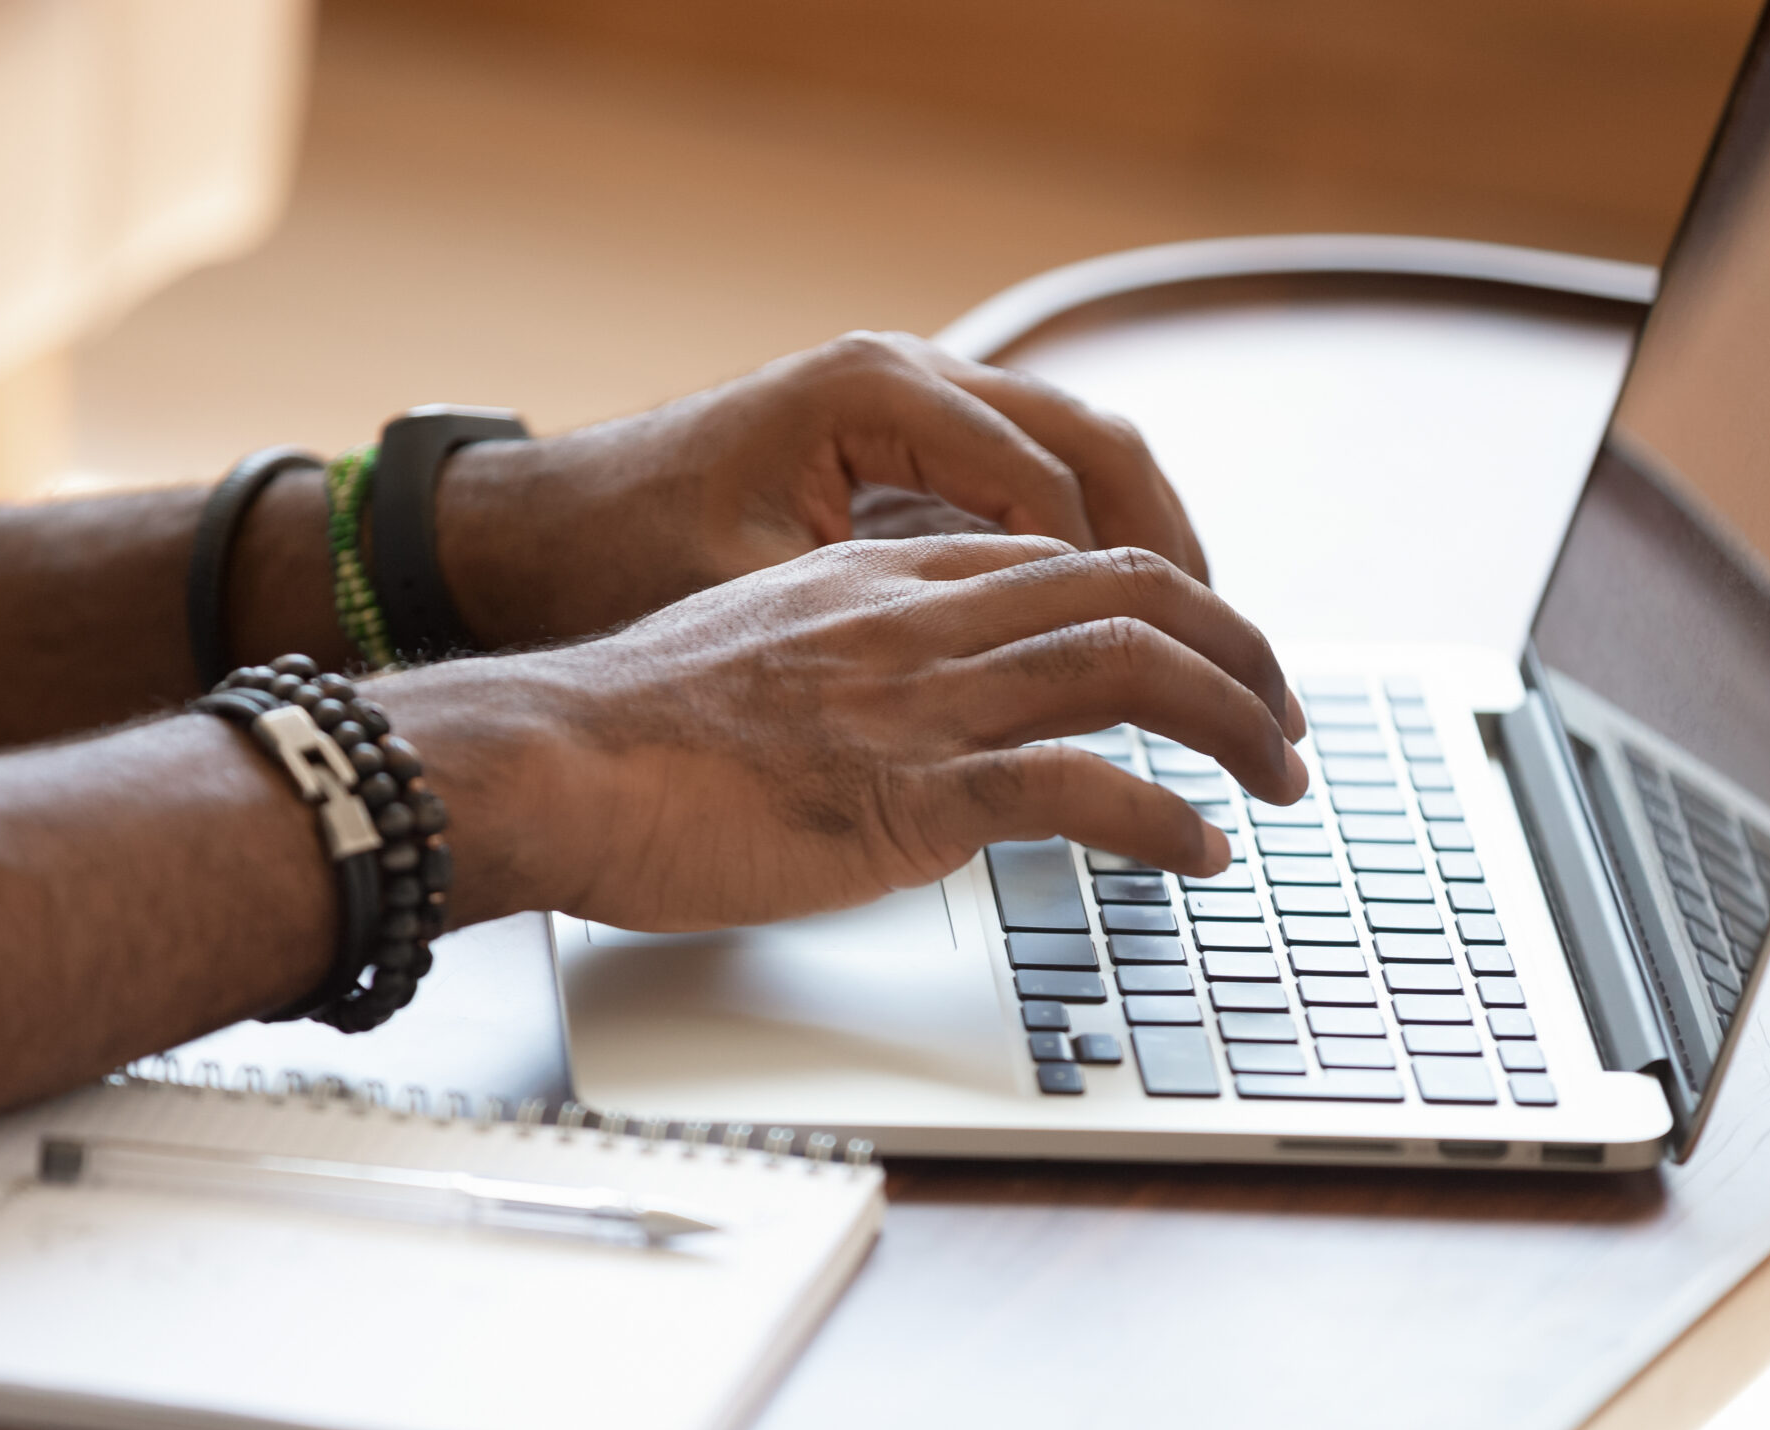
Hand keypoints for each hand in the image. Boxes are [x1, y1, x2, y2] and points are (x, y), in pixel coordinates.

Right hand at [368, 535, 1303, 932]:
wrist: (544, 761)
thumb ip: (834, 666)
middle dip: (1240, 647)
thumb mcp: (747, 655)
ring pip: (1137, 670)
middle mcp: (922, 620)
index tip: (1200, 659)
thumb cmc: (620, 730)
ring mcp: (922, 702)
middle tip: (1285, 716)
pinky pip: (1081, 790)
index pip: (1066, 561)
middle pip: (1136, 591)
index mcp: (884, 581)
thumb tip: (876, 717)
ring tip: (1285, 779)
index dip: (1163, 604)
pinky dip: (1165, 822)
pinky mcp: (910, 794)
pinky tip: (1202, 854)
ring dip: (1238, 723)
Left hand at [431, 332, 1206, 648]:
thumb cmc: (619, 559)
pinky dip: (1086, 542)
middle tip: (1237, 666)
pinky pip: (1027, 475)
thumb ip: (874, 644)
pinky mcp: (898, 439)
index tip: (1177, 686)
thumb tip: (986, 710)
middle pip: (1096, 451)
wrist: (532, 530)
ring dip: (1146, 548)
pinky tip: (1115, 620)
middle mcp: (906, 378)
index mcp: (877, 395)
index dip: (1121, 601)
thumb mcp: (749, 602)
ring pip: (1077, 452)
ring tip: (1206, 651)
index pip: (1050, 495)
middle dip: (1175, 562)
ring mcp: (908, 399)